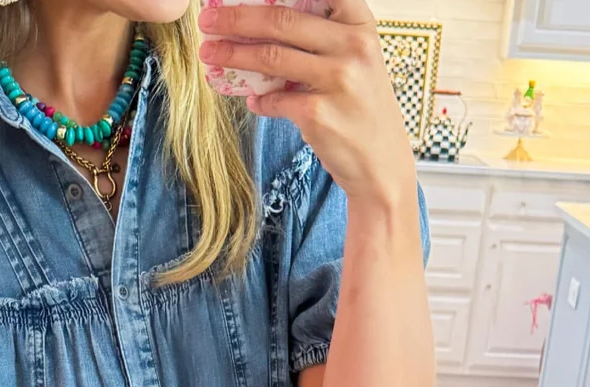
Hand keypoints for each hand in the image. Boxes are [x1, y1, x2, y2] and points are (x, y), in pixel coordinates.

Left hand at [198, 0, 416, 209]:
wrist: (381, 165)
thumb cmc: (361, 109)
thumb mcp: (356, 62)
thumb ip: (323, 40)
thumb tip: (262, 28)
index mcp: (359, 25)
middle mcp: (352, 46)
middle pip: (282, 20)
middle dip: (237, 18)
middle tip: (208, 21)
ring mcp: (337, 79)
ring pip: (271, 57)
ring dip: (234, 55)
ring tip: (210, 54)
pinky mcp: (318, 114)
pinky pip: (274, 100)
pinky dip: (257, 100)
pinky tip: (252, 100)